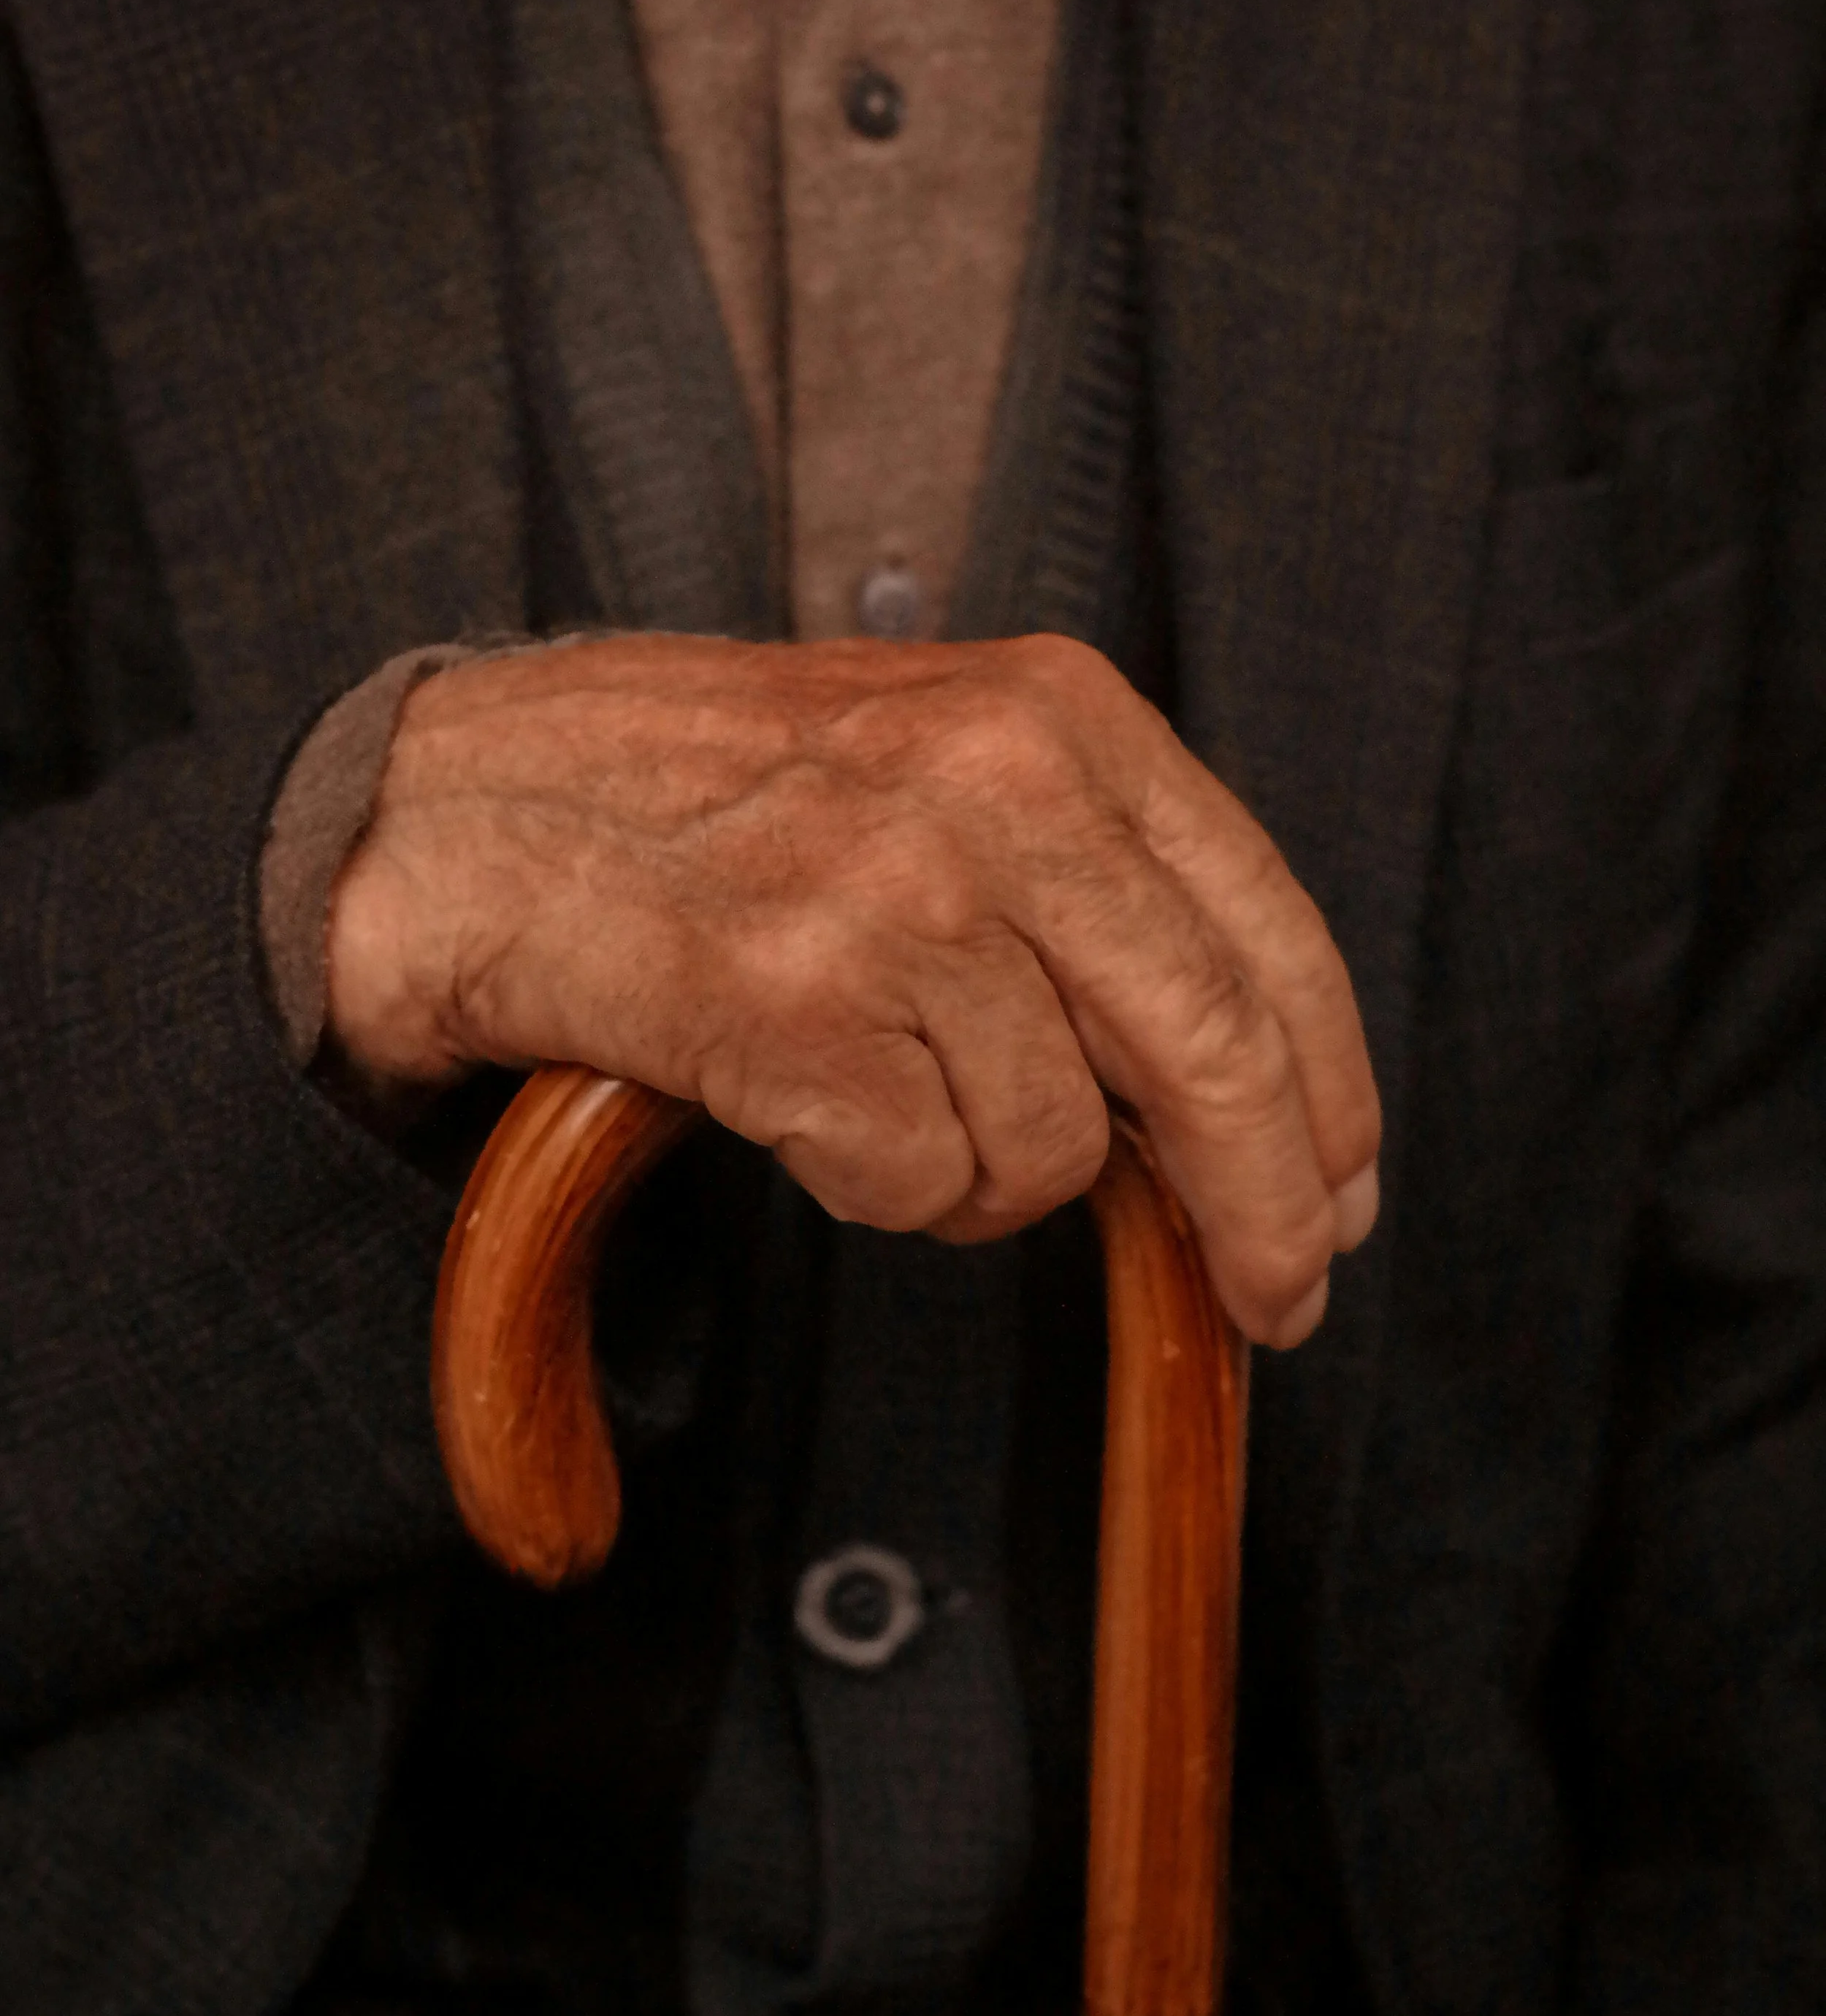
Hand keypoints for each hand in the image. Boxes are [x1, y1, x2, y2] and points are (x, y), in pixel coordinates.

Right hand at [328, 632, 1379, 1344]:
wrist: (466, 816)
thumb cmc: (718, 810)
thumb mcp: (941, 769)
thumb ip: (1095, 890)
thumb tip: (1241, 1107)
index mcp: (1061, 714)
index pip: (1267, 932)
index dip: (1329, 1096)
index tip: (1336, 1197)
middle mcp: (994, 783)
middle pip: (1210, 1053)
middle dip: (1263, 1211)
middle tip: (1279, 1301)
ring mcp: (891, 889)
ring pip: (1050, 1149)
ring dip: (981, 1177)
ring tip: (878, 1097)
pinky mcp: (791, 1001)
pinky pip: (919, 1183)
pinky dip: (876, 1186)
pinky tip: (804, 1103)